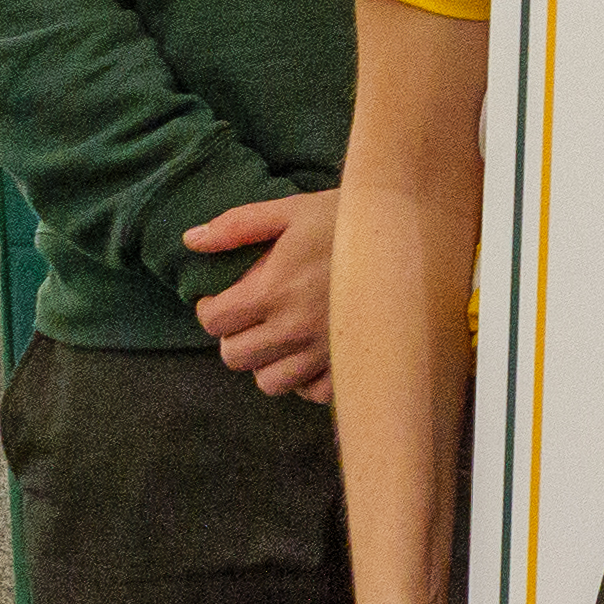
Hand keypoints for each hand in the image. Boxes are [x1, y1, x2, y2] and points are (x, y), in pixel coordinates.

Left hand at [187, 191, 337, 399]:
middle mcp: (294, 328)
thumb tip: (191, 241)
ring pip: (270, 382)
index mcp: (272, 290)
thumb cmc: (348, 219)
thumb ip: (237, 226)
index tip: (222, 298)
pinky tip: (311, 352)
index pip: (214, 322)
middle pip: (235, 357)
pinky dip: (306, 379)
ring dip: (267, 362)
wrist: (412, 236)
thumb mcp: (291, 210)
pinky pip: (312, 392)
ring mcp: (324, 352)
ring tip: (280, 336)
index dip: (211, 309)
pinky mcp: (351, 365)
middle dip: (235, 336)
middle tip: (252, 316)